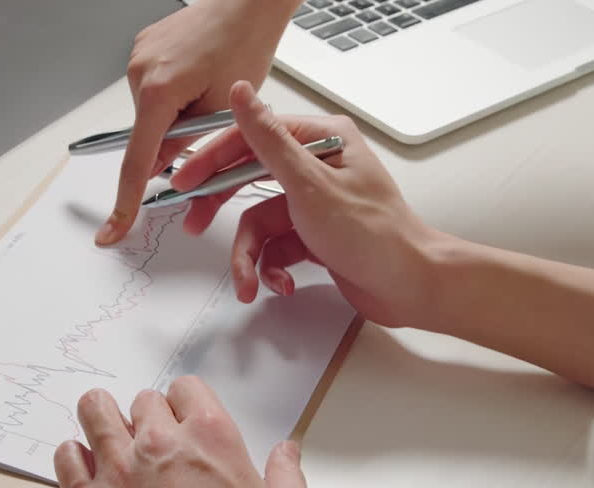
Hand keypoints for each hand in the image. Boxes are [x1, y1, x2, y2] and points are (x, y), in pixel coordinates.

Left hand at [55, 377, 318, 487]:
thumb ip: (288, 477)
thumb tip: (286, 452)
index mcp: (211, 437)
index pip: (187, 389)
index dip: (187, 404)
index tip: (187, 422)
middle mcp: (159, 443)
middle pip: (142, 401)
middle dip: (148, 416)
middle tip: (152, 442)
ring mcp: (116, 472)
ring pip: (94, 413)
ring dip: (102, 417)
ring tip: (107, 433)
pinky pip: (65, 457)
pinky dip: (73, 456)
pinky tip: (85, 469)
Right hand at [96, 0, 299, 245]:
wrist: (246, 3)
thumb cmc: (245, 44)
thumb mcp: (224, 110)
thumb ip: (188, 143)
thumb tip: (161, 167)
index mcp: (159, 90)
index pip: (137, 160)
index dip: (126, 200)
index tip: (114, 228)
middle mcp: (140, 71)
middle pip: (148, 132)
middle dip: (174, 139)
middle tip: (208, 119)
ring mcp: (139, 56)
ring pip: (153, 111)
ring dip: (176, 114)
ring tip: (209, 87)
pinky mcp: (145, 47)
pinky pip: (154, 87)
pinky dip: (173, 93)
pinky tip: (199, 75)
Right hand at [172, 81, 446, 328]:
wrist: (409, 288)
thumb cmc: (374, 235)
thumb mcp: (310, 186)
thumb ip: (267, 141)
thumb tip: (241, 94)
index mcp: (322, 140)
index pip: (252, 138)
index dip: (213, 159)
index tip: (184, 180)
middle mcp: (317, 166)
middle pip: (249, 179)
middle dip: (223, 210)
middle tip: (194, 224)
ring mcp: (315, 203)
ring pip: (260, 223)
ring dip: (251, 256)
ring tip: (250, 282)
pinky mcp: (314, 235)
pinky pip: (275, 247)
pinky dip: (272, 268)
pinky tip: (282, 284)